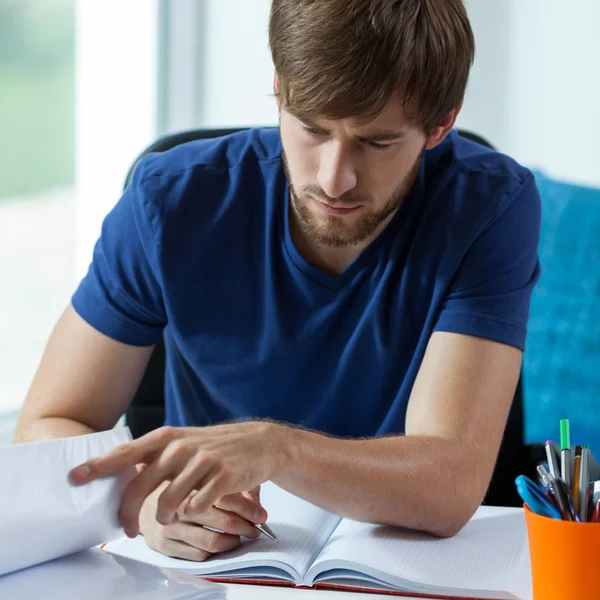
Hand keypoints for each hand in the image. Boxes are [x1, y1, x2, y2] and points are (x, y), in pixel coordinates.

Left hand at [70, 421, 286, 536]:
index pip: (125, 453)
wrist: (260, 443)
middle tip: (126, 529)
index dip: (99, 465)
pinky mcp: (223, 476)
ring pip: (167, 503)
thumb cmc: (216, 447)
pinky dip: (193, 514)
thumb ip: (156, 457)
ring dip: (164, 517)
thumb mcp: (184, 443)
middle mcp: (181, 447)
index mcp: (167, 438)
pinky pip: (196, 507)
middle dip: (127, 513)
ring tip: (169, 517)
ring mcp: (203, 461)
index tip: (75, 477)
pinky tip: (199, 508)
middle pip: (140, 486)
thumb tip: (125, 478)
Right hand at [140, 484, 266, 560]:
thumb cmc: (180, 484)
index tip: (261, 515)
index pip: (227, 498)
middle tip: (255, 528)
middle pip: (224, 522)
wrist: (141, 494)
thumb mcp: (203, 475)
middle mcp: (181, 504)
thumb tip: (257, 503)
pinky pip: (197, 554)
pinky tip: (220, 543)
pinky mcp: (163, 543)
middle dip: (245, 528)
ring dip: (232, 542)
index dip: (249, 509)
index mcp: (192, 482)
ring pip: (212, 542)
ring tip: (240, 537)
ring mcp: (171, 526)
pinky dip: (214, 552)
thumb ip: (232, 484)